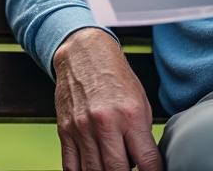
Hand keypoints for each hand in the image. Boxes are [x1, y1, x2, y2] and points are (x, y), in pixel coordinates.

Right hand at [52, 28, 162, 170]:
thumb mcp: (140, 102)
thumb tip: (144, 163)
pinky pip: (71, 167)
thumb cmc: (114, 76)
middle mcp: (105, 123)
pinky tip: (92, 169)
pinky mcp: (65, 131)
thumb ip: (142, 135)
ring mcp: (82, 128)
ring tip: (112, 165)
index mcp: (130, 114)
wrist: (83, 54)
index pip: (147, 161)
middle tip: (130, 168)